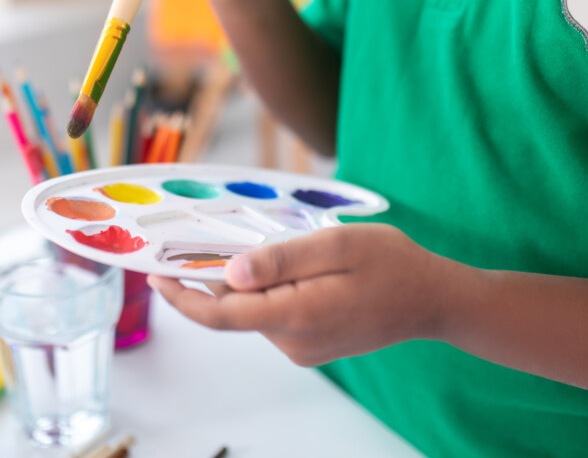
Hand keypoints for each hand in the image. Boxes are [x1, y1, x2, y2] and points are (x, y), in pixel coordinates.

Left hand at [149, 224, 462, 365]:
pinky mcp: (310, 345)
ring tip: (286, 248)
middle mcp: (293, 342)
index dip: (182, 296)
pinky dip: (271, 290)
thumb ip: (280, 259)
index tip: (154, 276)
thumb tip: (229, 273)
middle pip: (235, 308)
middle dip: (217, 275)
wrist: (433, 300)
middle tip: (214, 239)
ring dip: (252, 280)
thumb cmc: (391, 264)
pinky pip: (275, 314)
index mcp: (296, 315)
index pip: (221, 314)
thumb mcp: (336, 246)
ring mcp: (302, 348)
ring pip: (255, 309)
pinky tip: (299, 267)